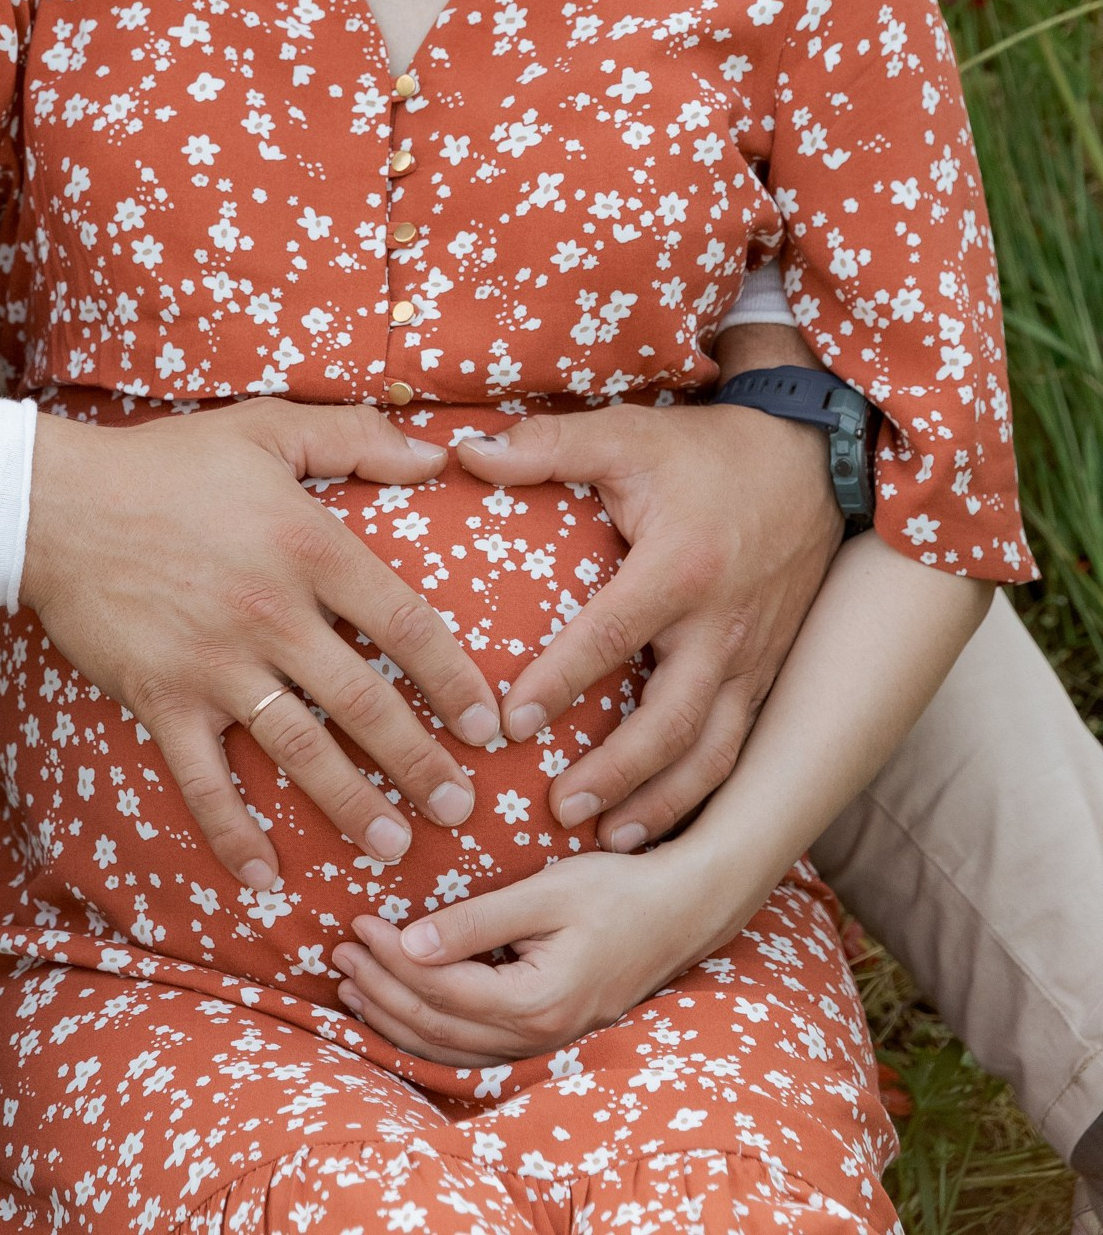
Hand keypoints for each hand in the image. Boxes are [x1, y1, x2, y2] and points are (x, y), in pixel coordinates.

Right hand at [22, 403, 502, 888]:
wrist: (58, 502)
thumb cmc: (166, 463)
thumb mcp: (267, 427)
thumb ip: (356, 435)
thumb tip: (435, 455)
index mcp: (308, 546)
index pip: (406, 625)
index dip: (455, 680)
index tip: (488, 724)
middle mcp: (272, 613)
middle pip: (366, 704)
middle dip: (420, 764)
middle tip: (460, 809)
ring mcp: (216, 664)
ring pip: (301, 750)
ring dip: (351, 806)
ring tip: (392, 848)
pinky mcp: (162, 699)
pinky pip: (204, 780)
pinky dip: (233, 833)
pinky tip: (265, 877)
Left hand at [332, 844, 726, 1066]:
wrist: (680, 913)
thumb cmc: (616, 891)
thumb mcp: (545, 893)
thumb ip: (476, 921)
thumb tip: (409, 943)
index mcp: (536, 1001)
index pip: (441, 988)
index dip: (391, 959)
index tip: (357, 924)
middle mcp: (536, 1035)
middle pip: (437, 1025)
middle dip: (381, 990)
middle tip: (338, 954)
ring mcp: (541, 1043)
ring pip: (450, 1047)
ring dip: (396, 1018)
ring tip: (352, 988)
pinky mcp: (543, 1035)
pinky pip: (471, 1049)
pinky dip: (428, 1033)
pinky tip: (400, 1012)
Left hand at [446, 398, 839, 847]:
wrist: (809, 462)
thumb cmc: (704, 451)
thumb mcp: (625, 433)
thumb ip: (546, 445)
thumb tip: (464, 454)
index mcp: (682, 568)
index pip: (611, 636)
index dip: (559, 681)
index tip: (509, 724)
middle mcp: (722, 627)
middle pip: (671, 722)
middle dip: (615, 774)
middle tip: (558, 810)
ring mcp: (752, 660)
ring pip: (712, 753)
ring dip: (661, 803)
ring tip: (608, 838)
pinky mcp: (767, 676)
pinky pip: (737, 749)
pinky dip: (700, 795)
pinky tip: (662, 823)